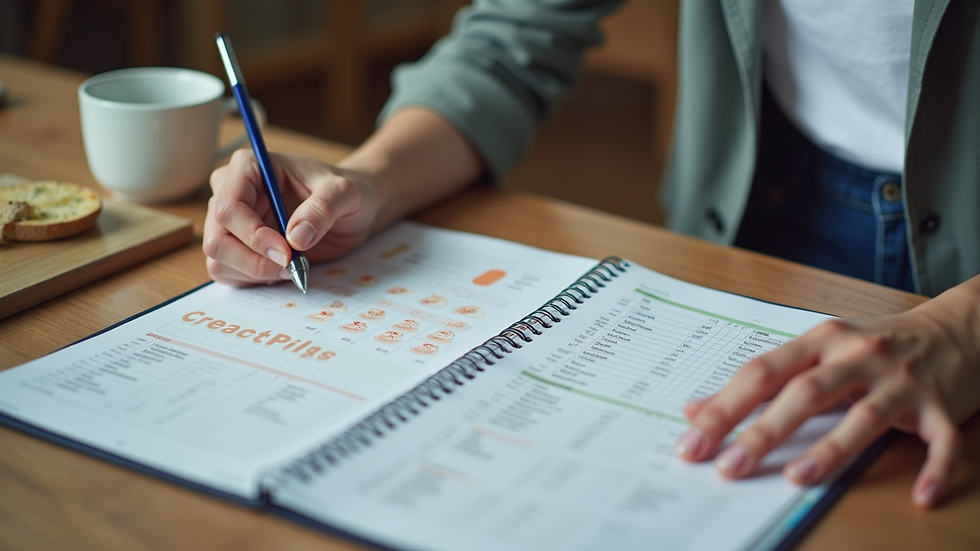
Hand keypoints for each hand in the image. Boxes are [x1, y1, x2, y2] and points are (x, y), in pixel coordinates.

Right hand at [203, 149, 379, 285]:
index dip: (252, 236)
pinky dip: (254, 280)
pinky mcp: (236, 247)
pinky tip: (282, 270)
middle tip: (291, 267)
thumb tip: (296, 237)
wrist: (348, 210)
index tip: (287, 253)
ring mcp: (230, 223)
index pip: (229, 207)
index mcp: (248, 167)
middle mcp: (230, 192)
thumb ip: (323, 209)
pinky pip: (228, 273)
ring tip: (292, 267)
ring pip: (218, 261)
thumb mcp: (345, 192)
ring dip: (255, 273)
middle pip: (217, 239)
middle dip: (253, 261)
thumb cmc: (344, 192)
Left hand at [674, 279, 979, 508]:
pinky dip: (934, 468)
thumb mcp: (815, 351)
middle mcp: (856, 356)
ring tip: (798, 478)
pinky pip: (941, 440)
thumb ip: (761, 380)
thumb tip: (694, 408)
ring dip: (832, 448)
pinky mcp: (941, 406)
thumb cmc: (872, 346)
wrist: (957, 328)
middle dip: (763, 432)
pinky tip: (919, 496)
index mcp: (819, 341)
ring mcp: (901, 381)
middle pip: (804, 393)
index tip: (691, 440)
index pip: (761, 373)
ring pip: (864, 415)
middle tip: (729, 467)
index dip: (724, 408)